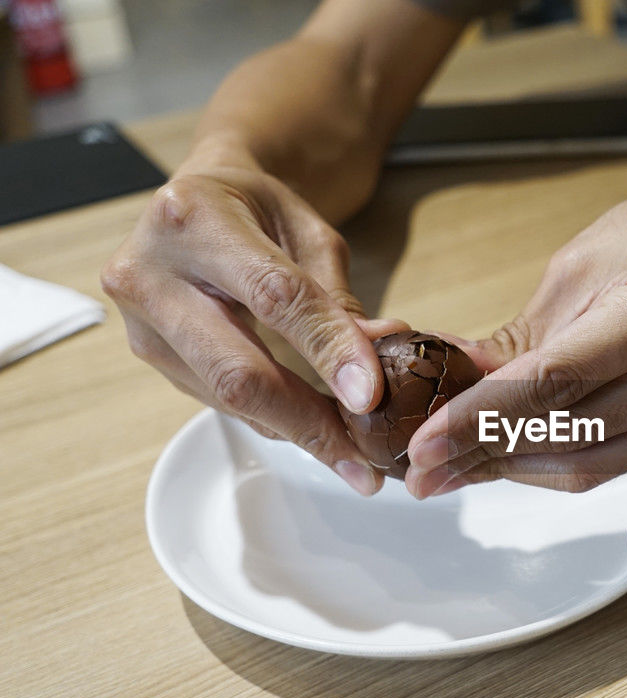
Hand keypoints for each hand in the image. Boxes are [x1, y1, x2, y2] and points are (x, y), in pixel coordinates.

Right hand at [101, 155, 406, 495]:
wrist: (196, 202)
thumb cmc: (257, 211)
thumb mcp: (309, 232)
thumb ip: (338, 296)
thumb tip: (380, 353)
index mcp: (197, 219)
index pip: (274, 296)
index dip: (328, 349)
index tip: (371, 395)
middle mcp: (151, 271)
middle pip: (236, 369)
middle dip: (308, 422)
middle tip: (363, 460)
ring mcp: (140, 319)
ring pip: (225, 396)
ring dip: (295, 431)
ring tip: (351, 452)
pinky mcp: (148, 352)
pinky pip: (216, 400)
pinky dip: (271, 420)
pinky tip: (311, 429)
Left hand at [404, 180, 626, 496]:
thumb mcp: (580, 266)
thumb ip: (520, 337)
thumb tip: (452, 385)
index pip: (558, 381)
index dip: (483, 419)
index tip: (426, 443)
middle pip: (573, 434)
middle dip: (486, 455)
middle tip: (424, 469)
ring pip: (593, 464)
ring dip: (515, 470)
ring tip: (455, 470)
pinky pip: (616, 461)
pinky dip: (556, 462)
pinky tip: (511, 457)